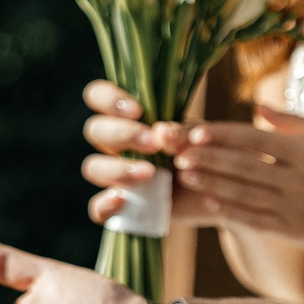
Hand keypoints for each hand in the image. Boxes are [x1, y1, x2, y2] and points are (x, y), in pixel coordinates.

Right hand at [79, 78, 206, 227]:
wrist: (210, 193)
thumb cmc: (196, 155)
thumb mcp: (196, 137)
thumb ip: (181, 131)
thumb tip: (162, 132)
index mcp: (126, 119)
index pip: (97, 96)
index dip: (108, 98)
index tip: (137, 111)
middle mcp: (113, 145)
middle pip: (94, 130)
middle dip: (122, 134)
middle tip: (153, 144)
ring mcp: (112, 177)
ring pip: (92, 167)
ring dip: (118, 169)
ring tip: (150, 174)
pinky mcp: (117, 207)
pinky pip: (96, 208)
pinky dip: (104, 204)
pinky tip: (122, 200)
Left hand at [155, 109, 303, 259]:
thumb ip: (296, 123)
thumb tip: (259, 108)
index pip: (256, 140)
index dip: (224, 135)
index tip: (198, 130)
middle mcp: (297, 179)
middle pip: (244, 166)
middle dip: (209, 158)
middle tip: (178, 151)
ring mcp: (295, 206)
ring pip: (245, 193)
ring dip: (213, 183)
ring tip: (186, 173)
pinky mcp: (295, 230)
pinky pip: (257, 219)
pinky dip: (232, 211)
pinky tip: (211, 202)